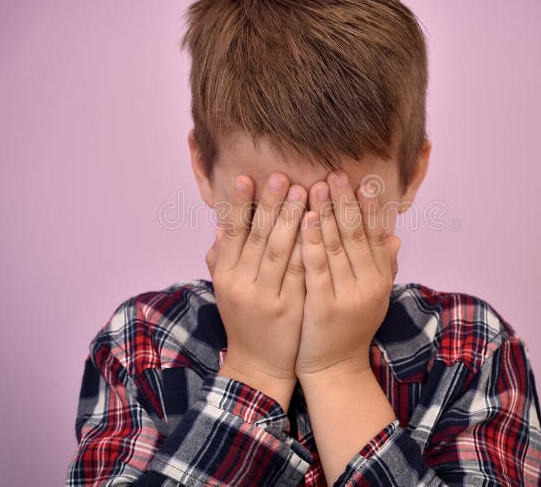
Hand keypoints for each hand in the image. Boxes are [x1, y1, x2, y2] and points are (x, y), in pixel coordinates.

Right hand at [205, 172, 307, 409]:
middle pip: (257, 238)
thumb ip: (222, 256)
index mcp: (224, 276)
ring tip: (303, 191)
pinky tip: (319, 226)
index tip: (247, 177)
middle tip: (281, 176)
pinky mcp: (289, 309)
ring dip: (292, 219)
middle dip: (269, 204)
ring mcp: (266, 298)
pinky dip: (309, 248)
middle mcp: (241, 285)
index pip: (230, 233)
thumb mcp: (226, 288)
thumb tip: (222, 224)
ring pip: (280, 252)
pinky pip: (301, 273)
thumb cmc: (244, 318)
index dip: (239, 204)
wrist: (259, 364)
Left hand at [295, 170, 400, 380]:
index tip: (363, 180)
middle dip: (346, 201)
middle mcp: (370, 285)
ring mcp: (348, 296)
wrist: (335, 368)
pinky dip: (311, 241)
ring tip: (317, 186)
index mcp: (381, 279)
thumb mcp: (373, 297)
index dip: (370, 207)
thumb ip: (384, 266)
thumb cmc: (350, 327)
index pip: (377, 235)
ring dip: (326, 213)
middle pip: (357, 235)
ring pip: (337, 246)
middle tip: (336, 173)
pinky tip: (304, 219)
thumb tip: (397, 236)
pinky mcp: (324, 306)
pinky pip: (317, 267)